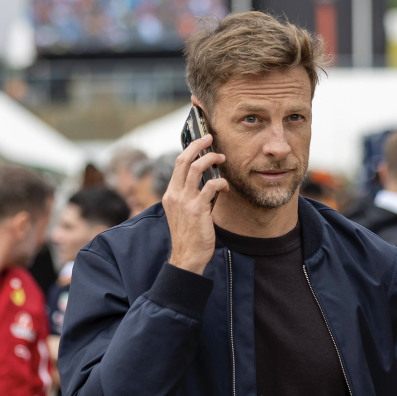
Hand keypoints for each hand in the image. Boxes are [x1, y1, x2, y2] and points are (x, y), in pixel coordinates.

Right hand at [163, 134, 228, 274]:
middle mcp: (174, 195)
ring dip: (211, 159)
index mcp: (170, 194)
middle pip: (184, 160)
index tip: (202, 142)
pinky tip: (226, 188)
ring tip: (221, 159)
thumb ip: (188, 197)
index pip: (178, 164)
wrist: (186, 257)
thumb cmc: (188, 236)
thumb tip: (203, 183)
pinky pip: (211, 186)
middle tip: (210, 138)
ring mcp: (185, 201)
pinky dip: (221, 182)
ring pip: (196, 168)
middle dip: (198, 144)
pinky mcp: (197, 209)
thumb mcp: (182, 213)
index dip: (190, 150)